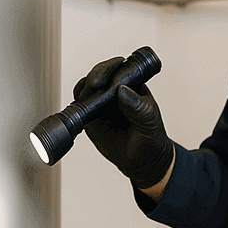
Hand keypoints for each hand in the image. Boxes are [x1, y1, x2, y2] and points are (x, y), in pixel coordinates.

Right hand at [73, 56, 174, 189]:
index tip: (112, 68)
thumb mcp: (149, 121)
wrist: (141, 160)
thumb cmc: (150, 137)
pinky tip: (82, 108)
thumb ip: (138, 106)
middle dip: (96, 75)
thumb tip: (123, 90)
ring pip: (86, 88)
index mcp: (131, 86)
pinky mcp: (90, 118)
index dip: (112, 67)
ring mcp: (100, 104)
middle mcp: (113, 92)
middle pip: (99, 74)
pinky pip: (79, 106)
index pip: (119, 69)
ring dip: (85, 89)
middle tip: (97, 84)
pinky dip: (77, 104)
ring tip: (90, 98)